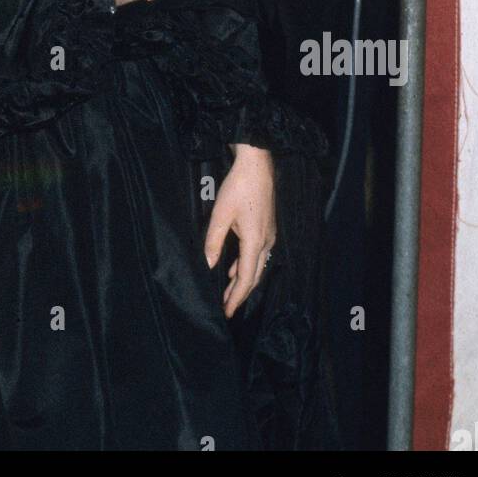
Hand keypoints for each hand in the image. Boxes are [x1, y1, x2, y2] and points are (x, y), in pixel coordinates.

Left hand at [205, 144, 275, 317]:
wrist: (257, 165)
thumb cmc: (238, 187)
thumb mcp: (220, 215)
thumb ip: (213, 242)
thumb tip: (208, 265)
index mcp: (256, 242)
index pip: (246, 278)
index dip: (236, 297)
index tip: (227, 311)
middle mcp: (267, 242)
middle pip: (254, 276)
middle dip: (240, 293)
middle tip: (227, 307)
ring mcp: (269, 235)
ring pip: (257, 266)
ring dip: (242, 280)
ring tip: (229, 293)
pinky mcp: (267, 228)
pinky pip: (258, 255)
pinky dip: (246, 266)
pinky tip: (235, 268)